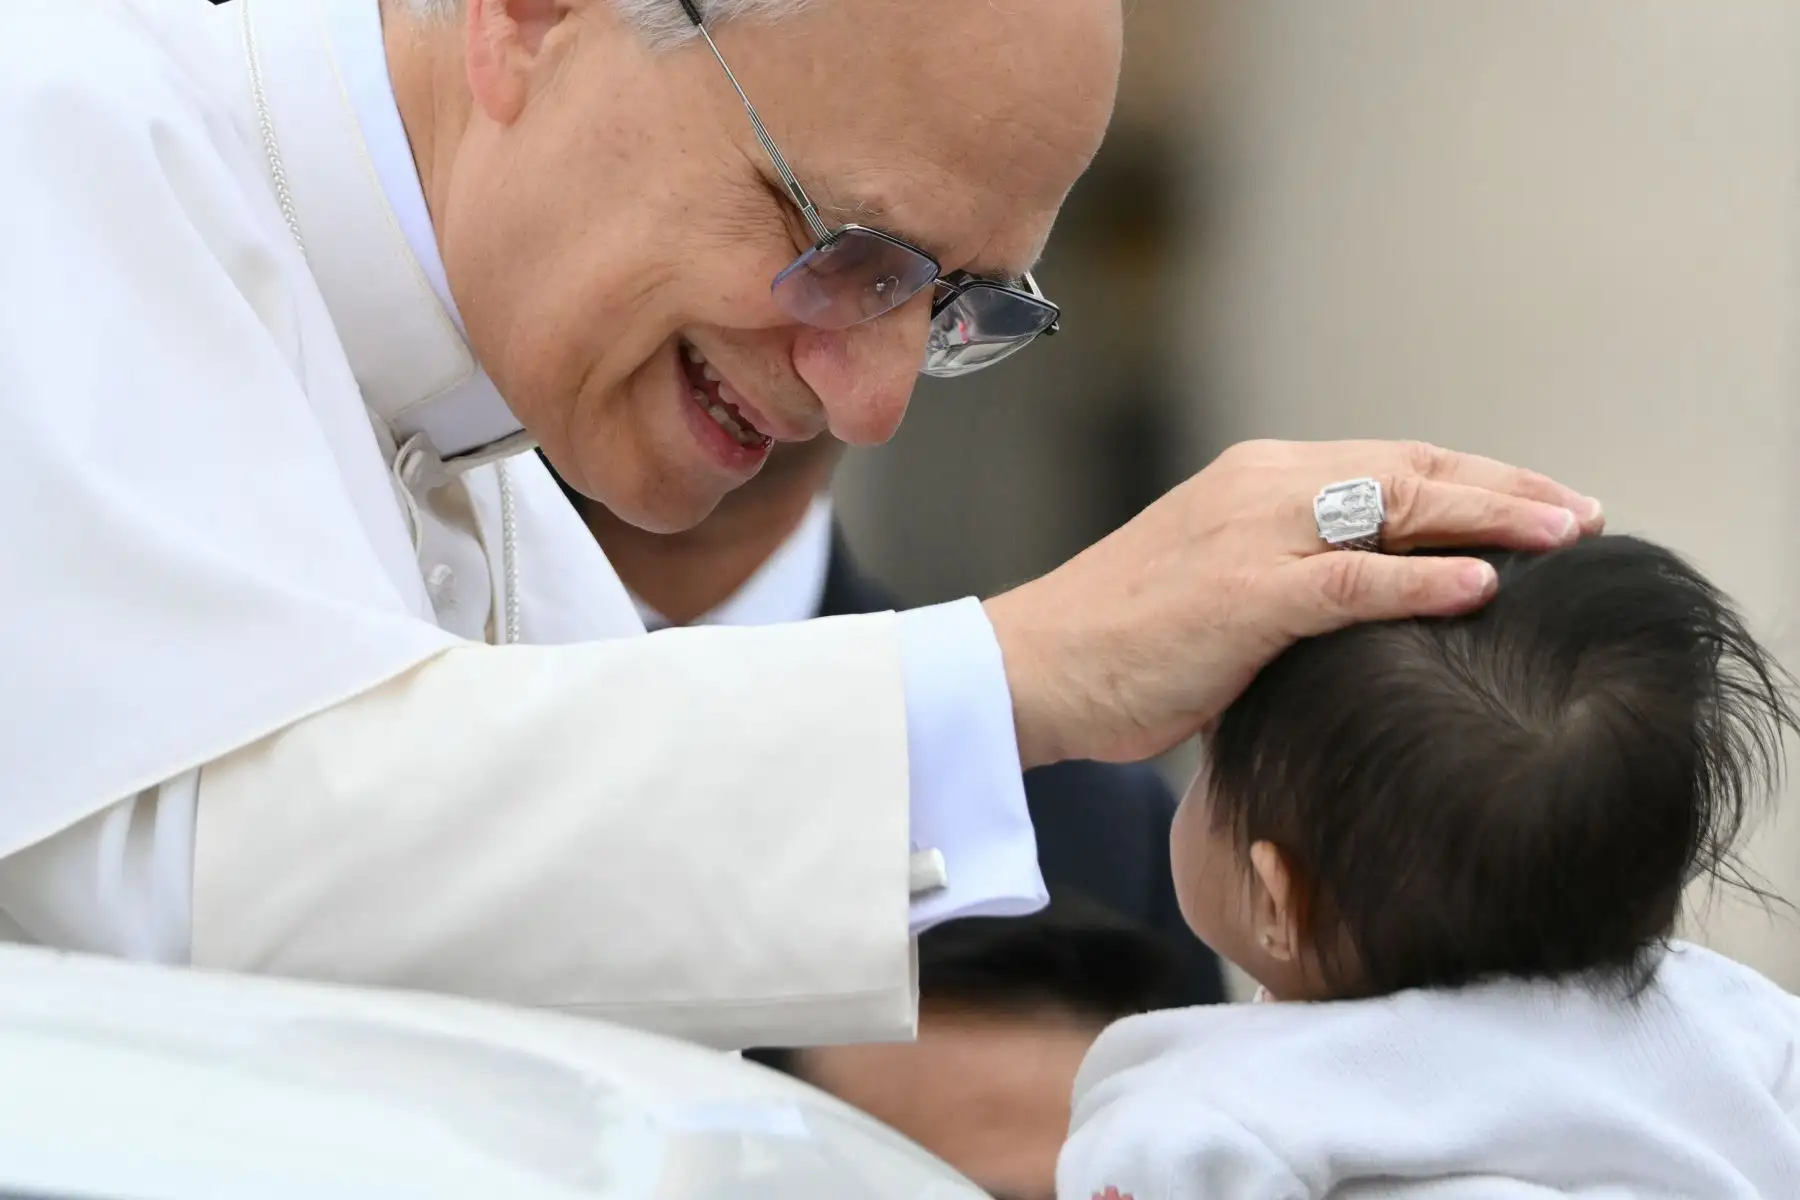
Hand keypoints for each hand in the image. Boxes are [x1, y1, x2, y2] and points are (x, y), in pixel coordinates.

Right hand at [984, 439, 1604, 767]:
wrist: (1030, 668)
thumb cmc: (1119, 646)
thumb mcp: (1217, 593)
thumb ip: (1292, 581)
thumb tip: (1373, 614)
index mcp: (1255, 478)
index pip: (1392, 463)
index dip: (1478, 479)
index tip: (1543, 505)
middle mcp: (1260, 485)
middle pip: (1413, 471)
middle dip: (1509, 490)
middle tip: (1586, 515)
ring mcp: (1251, 534)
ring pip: (1397, 508)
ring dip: (1493, 520)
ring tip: (1569, 538)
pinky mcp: (1242, 594)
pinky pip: (1354, 580)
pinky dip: (1425, 581)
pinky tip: (1486, 588)